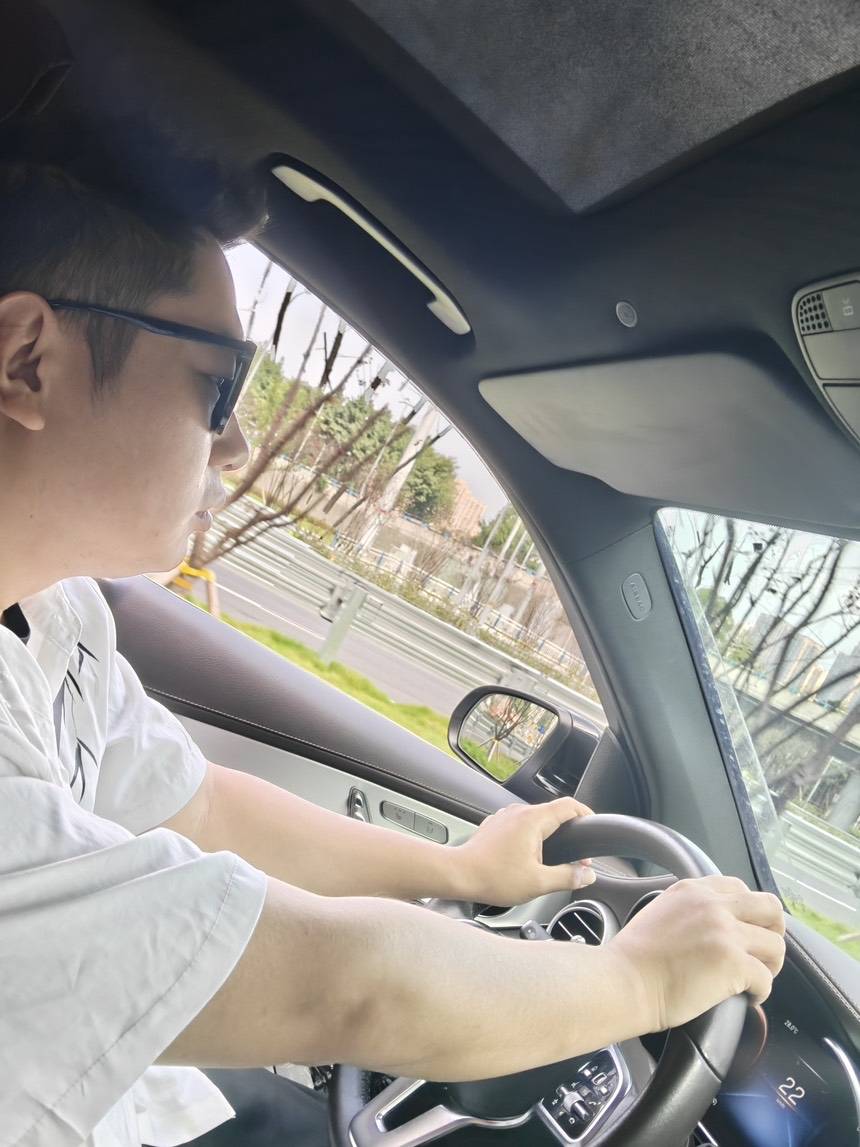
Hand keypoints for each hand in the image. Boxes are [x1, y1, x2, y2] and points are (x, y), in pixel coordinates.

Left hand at [454, 797, 595, 906]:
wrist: (458, 874)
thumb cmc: (493, 877)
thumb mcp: (538, 883)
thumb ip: (568, 877)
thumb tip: (588, 875)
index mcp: (533, 820)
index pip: (569, 806)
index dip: (586, 815)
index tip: (593, 827)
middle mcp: (519, 812)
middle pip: (553, 813)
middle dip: (568, 833)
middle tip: (576, 860)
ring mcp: (505, 816)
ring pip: (536, 820)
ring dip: (548, 837)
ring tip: (551, 862)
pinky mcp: (495, 825)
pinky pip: (520, 825)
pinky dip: (530, 837)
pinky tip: (528, 859)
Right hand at [607, 876, 785, 1031]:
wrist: (624, 981)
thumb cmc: (634, 957)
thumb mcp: (660, 911)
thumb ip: (689, 908)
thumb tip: (710, 924)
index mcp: (694, 890)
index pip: (740, 887)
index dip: (750, 912)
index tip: (746, 930)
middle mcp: (713, 905)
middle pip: (771, 908)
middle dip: (773, 932)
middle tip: (763, 953)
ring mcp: (725, 933)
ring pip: (776, 945)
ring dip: (770, 965)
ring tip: (754, 979)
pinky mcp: (732, 963)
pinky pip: (766, 978)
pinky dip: (761, 992)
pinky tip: (747, 997)